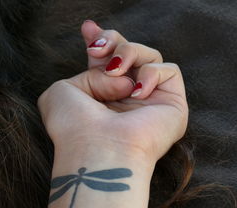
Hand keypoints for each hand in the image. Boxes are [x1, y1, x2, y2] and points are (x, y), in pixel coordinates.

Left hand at [38, 21, 187, 161]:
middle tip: (96, 49)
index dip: (101, 41)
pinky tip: (135, 92)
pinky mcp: (173, 105)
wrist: (96, 149)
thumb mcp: (63, 91)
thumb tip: (119, 75)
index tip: (88, 29)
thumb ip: (87, 73)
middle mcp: (126, 98)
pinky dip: (150, 74)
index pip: (107, 62)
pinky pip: (169, 70)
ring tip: (114, 72)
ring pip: (149, 55)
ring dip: (127, 54)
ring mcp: (150, 101)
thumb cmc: (73, 125)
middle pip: (129, 53)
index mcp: (101, 97)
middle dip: (113, 41)